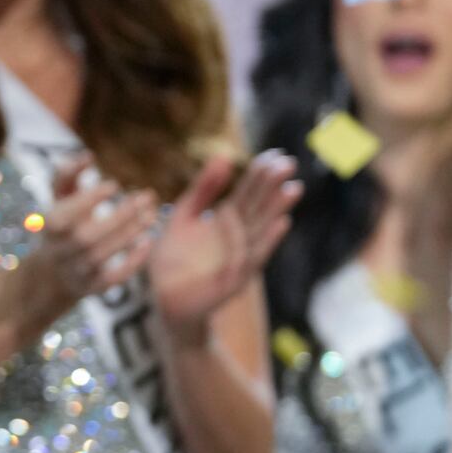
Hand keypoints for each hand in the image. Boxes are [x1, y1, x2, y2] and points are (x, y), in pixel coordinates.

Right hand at [13, 151, 158, 325]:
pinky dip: (131, 263)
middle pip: (86, 238)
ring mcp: (75, 272)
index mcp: (50, 226)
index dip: (88, 200)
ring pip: (101, 256)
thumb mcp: (59, 200)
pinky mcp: (91, 288)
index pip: (65, 215)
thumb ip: (68, 175)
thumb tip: (88, 156)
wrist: (53, 273)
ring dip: (129, 235)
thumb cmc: (62, 225)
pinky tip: (148, 242)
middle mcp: (60, 252)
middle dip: (118, 217)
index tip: (114, 184)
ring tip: (151, 214)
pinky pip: (112, 279)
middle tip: (145, 197)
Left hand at [147, 150, 300, 336]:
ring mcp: (239, 258)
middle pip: (259, 207)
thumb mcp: (183, 215)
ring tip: (293, 188)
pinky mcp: (235, 279)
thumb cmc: (172, 259)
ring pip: (261, 230)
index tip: (275, 154)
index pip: (248, 193)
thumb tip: (223, 157)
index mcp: (226, 220)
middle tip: (289, 163)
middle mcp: (238, 237)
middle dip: (273, 187)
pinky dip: (268, 241)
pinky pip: (253, 258)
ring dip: (278, 210)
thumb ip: (202, 189)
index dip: (260, 174)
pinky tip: (281, 224)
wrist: (159, 299)